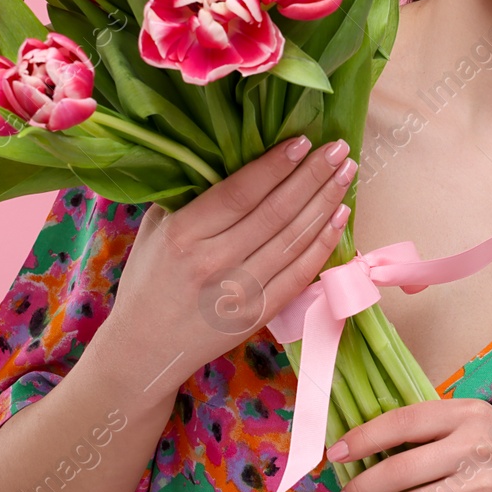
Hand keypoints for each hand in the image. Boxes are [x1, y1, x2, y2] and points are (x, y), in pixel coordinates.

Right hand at [104, 135, 357, 399]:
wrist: (144, 350)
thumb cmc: (148, 281)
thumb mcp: (155, 230)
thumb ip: (189, 194)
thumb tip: (232, 155)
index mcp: (184, 234)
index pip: (240, 192)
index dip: (276, 165)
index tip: (304, 141)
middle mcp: (213, 262)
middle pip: (276, 212)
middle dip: (313, 176)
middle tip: (339, 148)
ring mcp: (239, 293)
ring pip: (293, 240)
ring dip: (325, 203)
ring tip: (347, 173)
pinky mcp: (258, 316)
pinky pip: (300, 275)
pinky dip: (324, 244)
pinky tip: (340, 217)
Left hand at [327, 399, 491, 491]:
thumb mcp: (483, 425)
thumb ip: (438, 429)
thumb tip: (374, 445)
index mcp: (467, 412)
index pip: (402, 421)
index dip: (363, 438)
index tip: (335, 453)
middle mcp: (473, 444)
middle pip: (399, 469)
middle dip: (361, 488)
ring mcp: (482, 484)